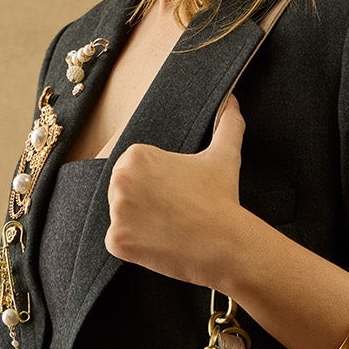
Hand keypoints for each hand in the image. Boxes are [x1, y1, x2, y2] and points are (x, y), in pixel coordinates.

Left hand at [104, 91, 248, 287]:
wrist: (224, 243)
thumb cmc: (221, 198)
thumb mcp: (225, 155)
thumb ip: (227, 124)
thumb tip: (232, 102)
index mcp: (136, 155)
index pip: (134, 170)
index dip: (156, 184)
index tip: (176, 194)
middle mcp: (120, 179)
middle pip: (123, 192)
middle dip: (143, 202)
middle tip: (173, 212)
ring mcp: (116, 212)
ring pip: (121, 217)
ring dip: (138, 223)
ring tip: (168, 227)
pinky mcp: (116, 240)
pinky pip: (118, 242)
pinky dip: (135, 246)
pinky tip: (160, 243)